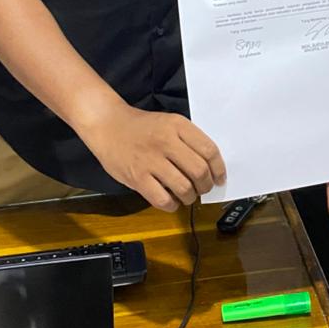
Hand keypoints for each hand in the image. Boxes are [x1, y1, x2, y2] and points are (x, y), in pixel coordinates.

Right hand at [85, 107, 225, 210]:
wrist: (108, 125)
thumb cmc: (141, 126)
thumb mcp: (169, 122)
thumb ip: (188, 140)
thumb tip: (210, 166)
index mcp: (178, 125)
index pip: (209, 150)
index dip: (219, 168)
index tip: (220, 178)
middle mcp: (166, 142)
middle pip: (199, 171)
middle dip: (206, 185)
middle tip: (204, 188)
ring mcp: (151, 161)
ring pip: (184, 188)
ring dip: (191, 197)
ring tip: (188, 195)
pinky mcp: (137, 178)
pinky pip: (163, 200)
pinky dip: (172, 205)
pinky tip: (172, 201)